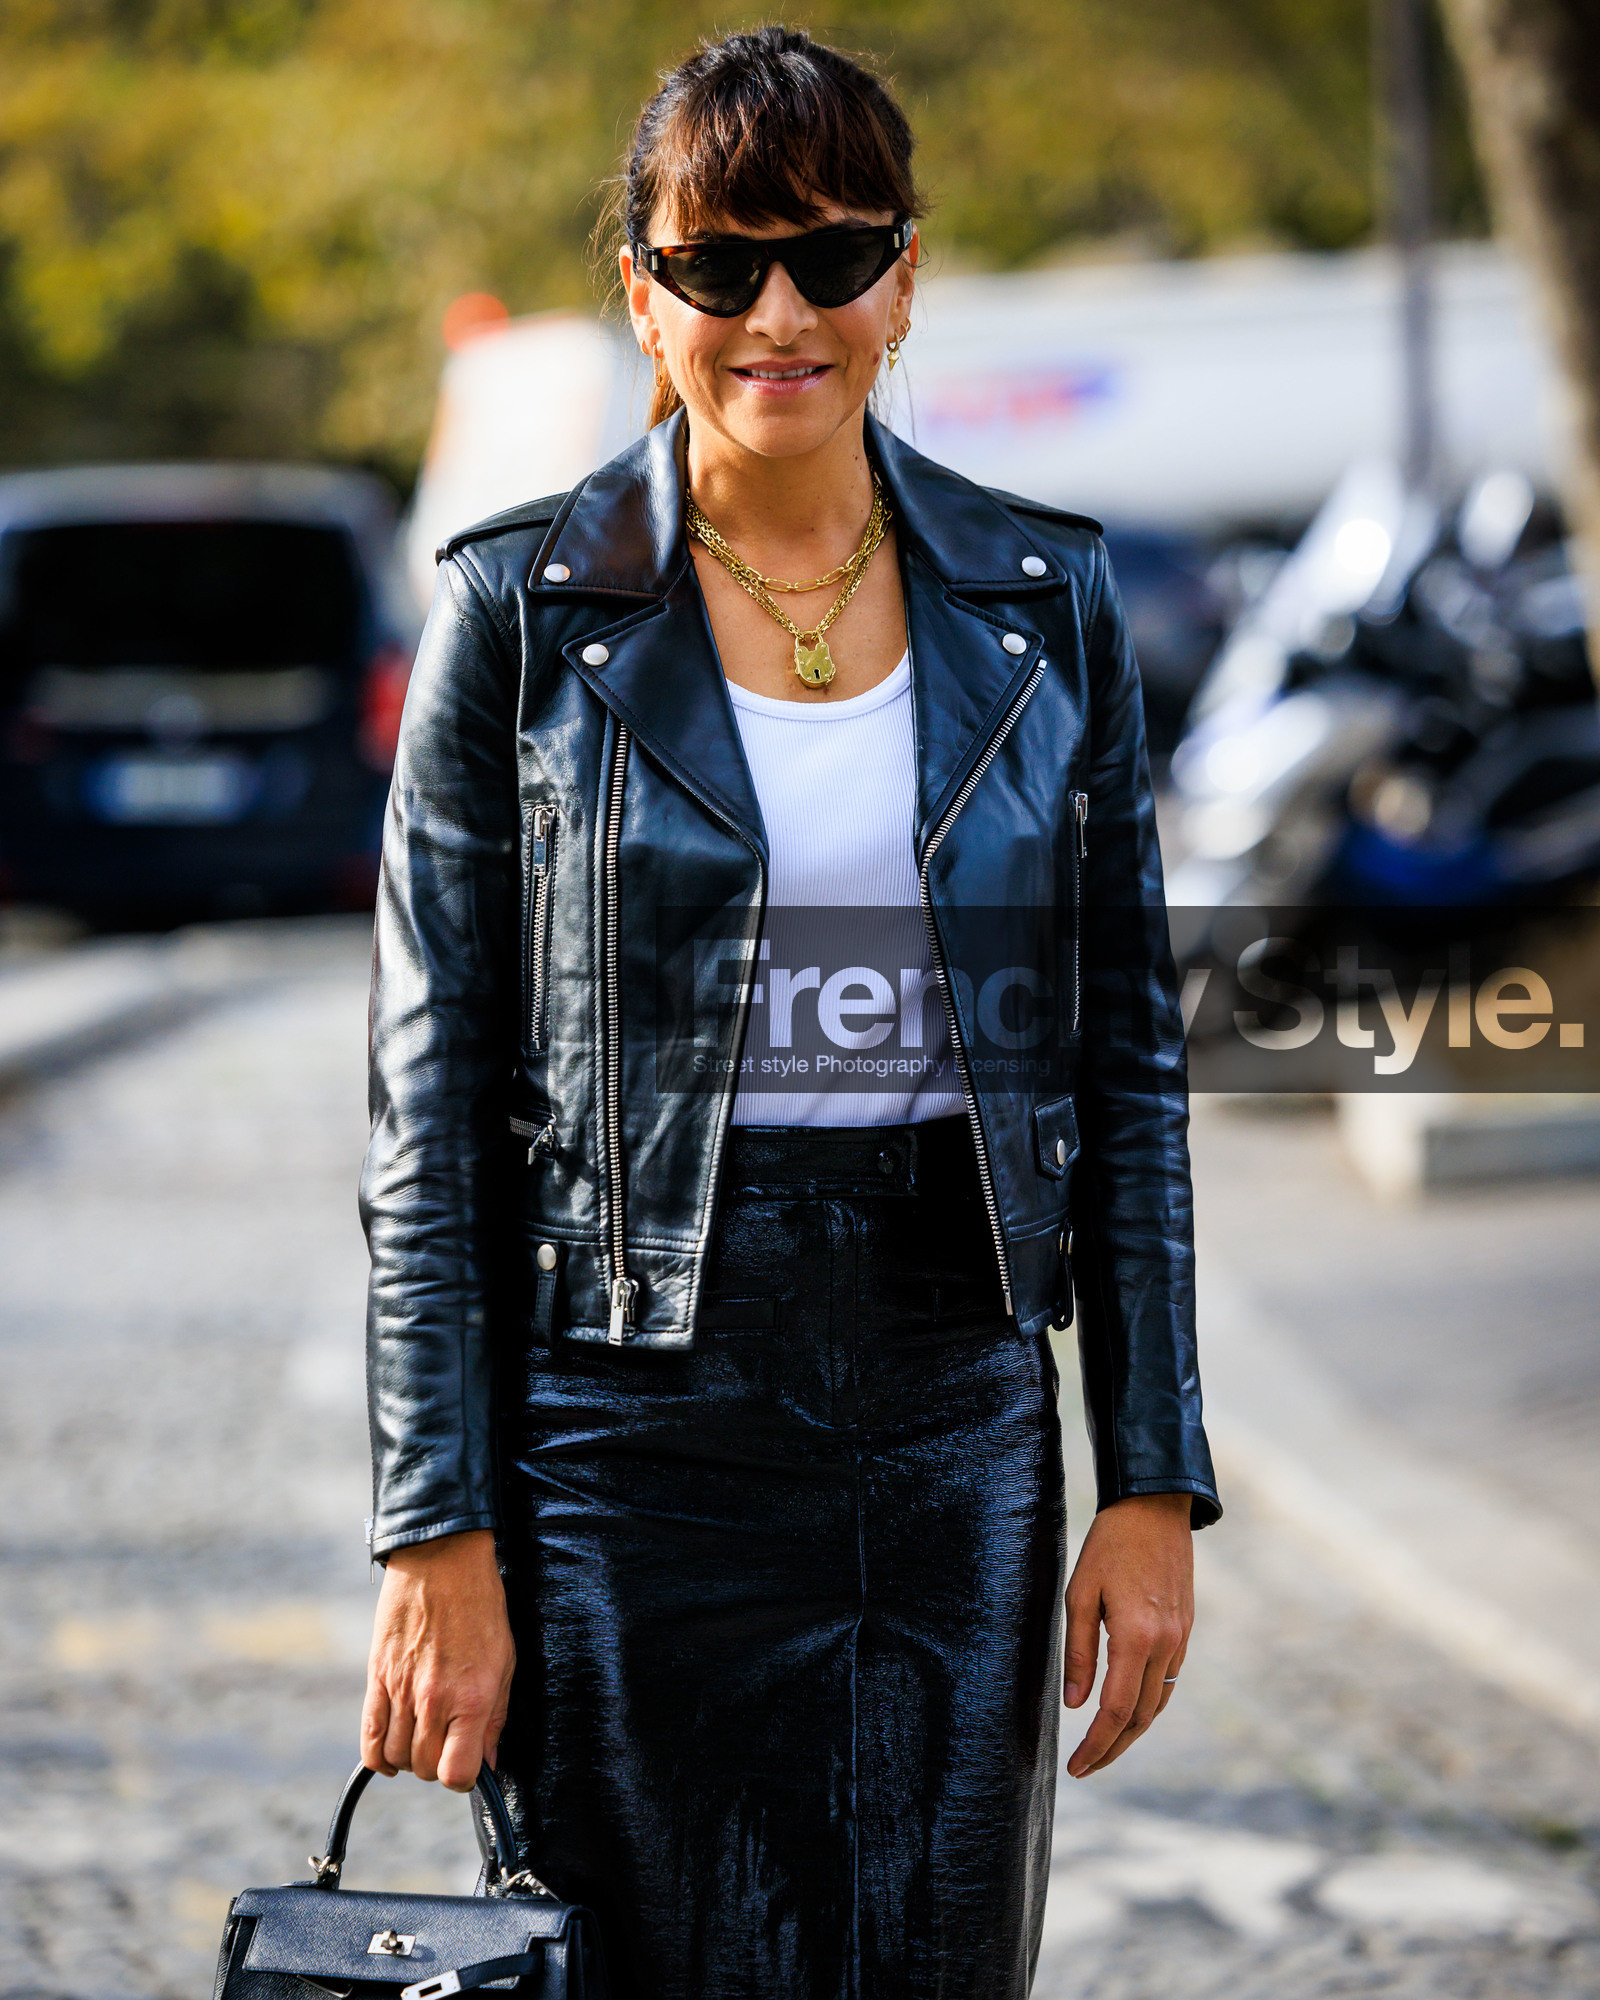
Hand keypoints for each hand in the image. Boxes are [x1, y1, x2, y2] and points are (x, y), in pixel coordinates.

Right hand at [362, 1528, 515, 1792]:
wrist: (442, 1561)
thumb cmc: (481, 1607)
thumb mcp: (505, 1660)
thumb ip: (496, 1718)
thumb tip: (488, 1762)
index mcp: (472, 1698)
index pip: (457, 1773)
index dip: (464, 1778)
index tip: (468, 1766)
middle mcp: (434, 1701)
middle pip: (424, 1768)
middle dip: (437, 1765)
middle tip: (448, 1744)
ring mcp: (402, 1690)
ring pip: (396, 1757)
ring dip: (409, 1758)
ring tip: (423, 1738)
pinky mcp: (377, 1678)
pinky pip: (370, 1736)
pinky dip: (377, 1755)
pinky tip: (389, 1754)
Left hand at [1062, 1492, 1192, 1778]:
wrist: (1155, 1507)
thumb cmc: (1109, 1545)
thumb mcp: (1080, 1594)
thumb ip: (1078, 1651)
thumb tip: (1075, 1704)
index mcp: (1136, 1637)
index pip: (1115, 1711)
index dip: (1095, 1745)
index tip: (1075, 1767)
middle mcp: (1165, 1645)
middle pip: (1140, 1717)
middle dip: (1113, 1748)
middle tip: (1085, 1767)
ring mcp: (1180, 1639)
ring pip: (1158, 1704)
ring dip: (1132, 1732)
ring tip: (1103, 1746)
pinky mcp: (1185, 1631)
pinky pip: (1168, 1682)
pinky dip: (1147, 1704)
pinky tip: (1127, 1708)